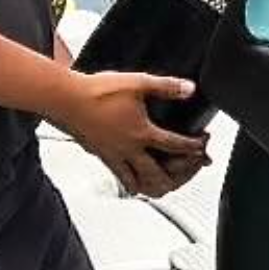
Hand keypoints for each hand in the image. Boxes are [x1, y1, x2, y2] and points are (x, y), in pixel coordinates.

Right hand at [51, 72, 209, 196]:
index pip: (176, 146)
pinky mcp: (101, 156)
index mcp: (142, 133)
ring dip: (155, 187)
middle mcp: (129, 150)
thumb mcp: (138, 82)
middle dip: (180, 176)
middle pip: (160, 176)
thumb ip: (166, 87)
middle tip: (190, 169)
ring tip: (166, 184)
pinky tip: (135, 180)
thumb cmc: (96, 92)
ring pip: (138, 184)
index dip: (194, 147)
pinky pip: (119, 177)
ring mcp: (114, 156)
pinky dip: (132, 183)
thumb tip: (189, 89)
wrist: (66, 99)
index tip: (202, 146)